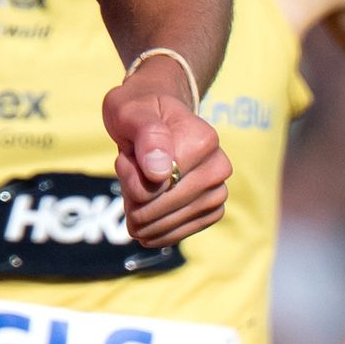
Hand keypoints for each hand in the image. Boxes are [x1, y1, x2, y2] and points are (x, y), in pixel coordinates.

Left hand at [102, 67, 230, 247]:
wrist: (155, 117)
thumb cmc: (139, 112)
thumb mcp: (130, 111)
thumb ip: (146, 135)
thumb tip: (160, 173)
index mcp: (203, 140)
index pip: (155, 183)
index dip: (129, 177)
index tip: (126, 157)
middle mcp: (218, 167)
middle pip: (161, 206)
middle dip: (133, 197)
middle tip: (128, 172)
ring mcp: (218, 190)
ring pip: (169, 223)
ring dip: (141, 214)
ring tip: (135, 189)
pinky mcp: (212, 209)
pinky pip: (181, 232)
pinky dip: (156, 230)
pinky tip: (144, 221)